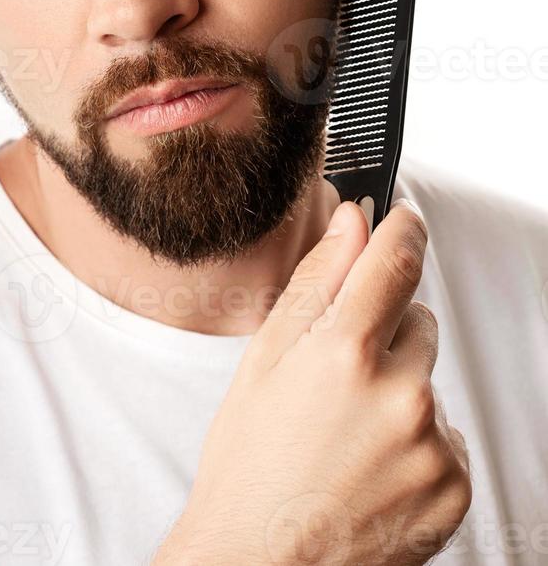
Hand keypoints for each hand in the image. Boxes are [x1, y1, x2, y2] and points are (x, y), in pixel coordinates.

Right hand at [155, 198, 471, 564]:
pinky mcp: (453, 485)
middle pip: (417, 320)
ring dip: (401, 387)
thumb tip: (352, 222)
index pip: (398, 259)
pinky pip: (445, 432)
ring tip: (349, 430)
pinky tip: (371, 464)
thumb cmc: (249, 465)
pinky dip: (416, 439)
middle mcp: (400, 394)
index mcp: (345, 353)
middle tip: (338, 375)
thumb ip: (315, 282)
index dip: (404, 227)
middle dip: (385, 332)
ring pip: (429, 378)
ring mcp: (432, 443)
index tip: (403, 219)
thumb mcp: (265, 361)